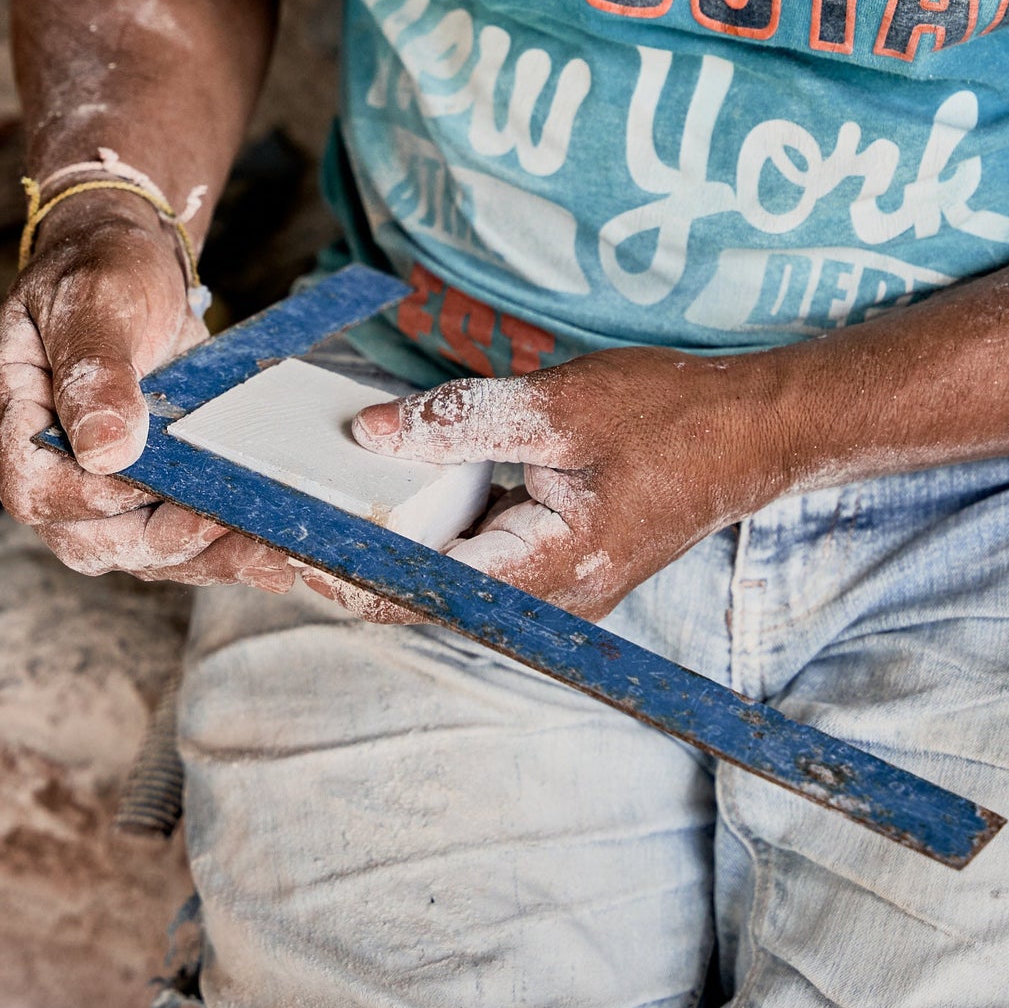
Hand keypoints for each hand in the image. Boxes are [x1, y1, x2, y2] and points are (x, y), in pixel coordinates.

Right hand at [0, 191, 292, 591]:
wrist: (132, 259)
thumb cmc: (101, 266)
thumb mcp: (94, 300)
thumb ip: (93, 372)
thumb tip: (105, 452)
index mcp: (16, 418)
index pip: (37, 492)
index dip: (96, 500)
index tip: (156, 481)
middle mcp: (52, 465)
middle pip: (91, 539)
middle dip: (165, 540)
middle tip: (231, 518)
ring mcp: (98, 484)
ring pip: (141, 550)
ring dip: (204, 557)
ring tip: (271, 551)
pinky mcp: (145, 488)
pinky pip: (175, 537)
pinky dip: (222, 549)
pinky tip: (274, 553)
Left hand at [312, 348, 792, 622]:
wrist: (754, 435)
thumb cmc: (670, 418)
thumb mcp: (560, 405)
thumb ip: (463, 419)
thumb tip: (373, 432)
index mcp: (544, 574)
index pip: (410, 589)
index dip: (331, 567)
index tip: (266, 539)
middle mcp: (541, 602)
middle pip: (412, 595)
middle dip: (333, 564)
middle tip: (255, 527)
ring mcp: (548, 591)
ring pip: (434, 582)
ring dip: (368, 552)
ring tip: (292, 515)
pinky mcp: (551, 566)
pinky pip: (465, 561)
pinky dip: (413, 536)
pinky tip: (372, 501)